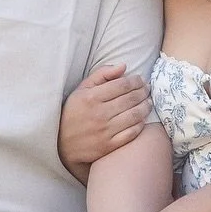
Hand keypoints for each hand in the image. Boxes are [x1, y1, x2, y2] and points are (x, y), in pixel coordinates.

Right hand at [58, 63, 151, 177]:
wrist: (62, 144)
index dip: (135, 80)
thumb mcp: (81, 89)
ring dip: (145, 107)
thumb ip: (102, 74)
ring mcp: (105, 131)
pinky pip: (132, 133)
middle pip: (131, 99)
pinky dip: (140, 124)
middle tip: (147, 89)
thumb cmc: (73, 112)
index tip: (140, 79)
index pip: (122, 85)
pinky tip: (142, 118)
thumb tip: (124, 66)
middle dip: (143, 92)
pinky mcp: (109, 146)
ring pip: (134, 116)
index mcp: (91, 97)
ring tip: (148, 102)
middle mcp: (99, 114)